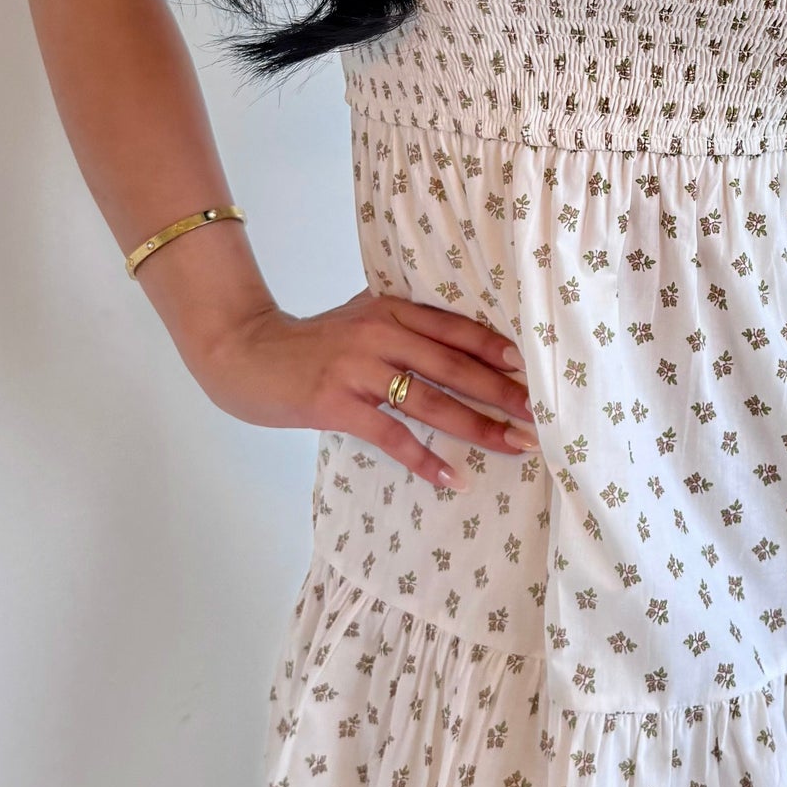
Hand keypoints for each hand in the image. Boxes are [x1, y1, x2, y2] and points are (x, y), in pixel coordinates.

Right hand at [188, 285, 537, 491]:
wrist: (245, 352)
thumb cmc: (310, 343)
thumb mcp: (360, 319)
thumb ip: (403, 326)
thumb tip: (462, 348)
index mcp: (391, 309)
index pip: (457, 330)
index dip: (499, 352)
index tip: (536, 371)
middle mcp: (380, 333)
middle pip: (455, 366)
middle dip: (503, 393)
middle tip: (542, 416)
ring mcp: (358, 368)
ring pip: (431, 400)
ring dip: (477, 426)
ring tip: (515, 446)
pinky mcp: (337, 402)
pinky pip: (391, 435)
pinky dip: (424, 458)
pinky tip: (453, 477)